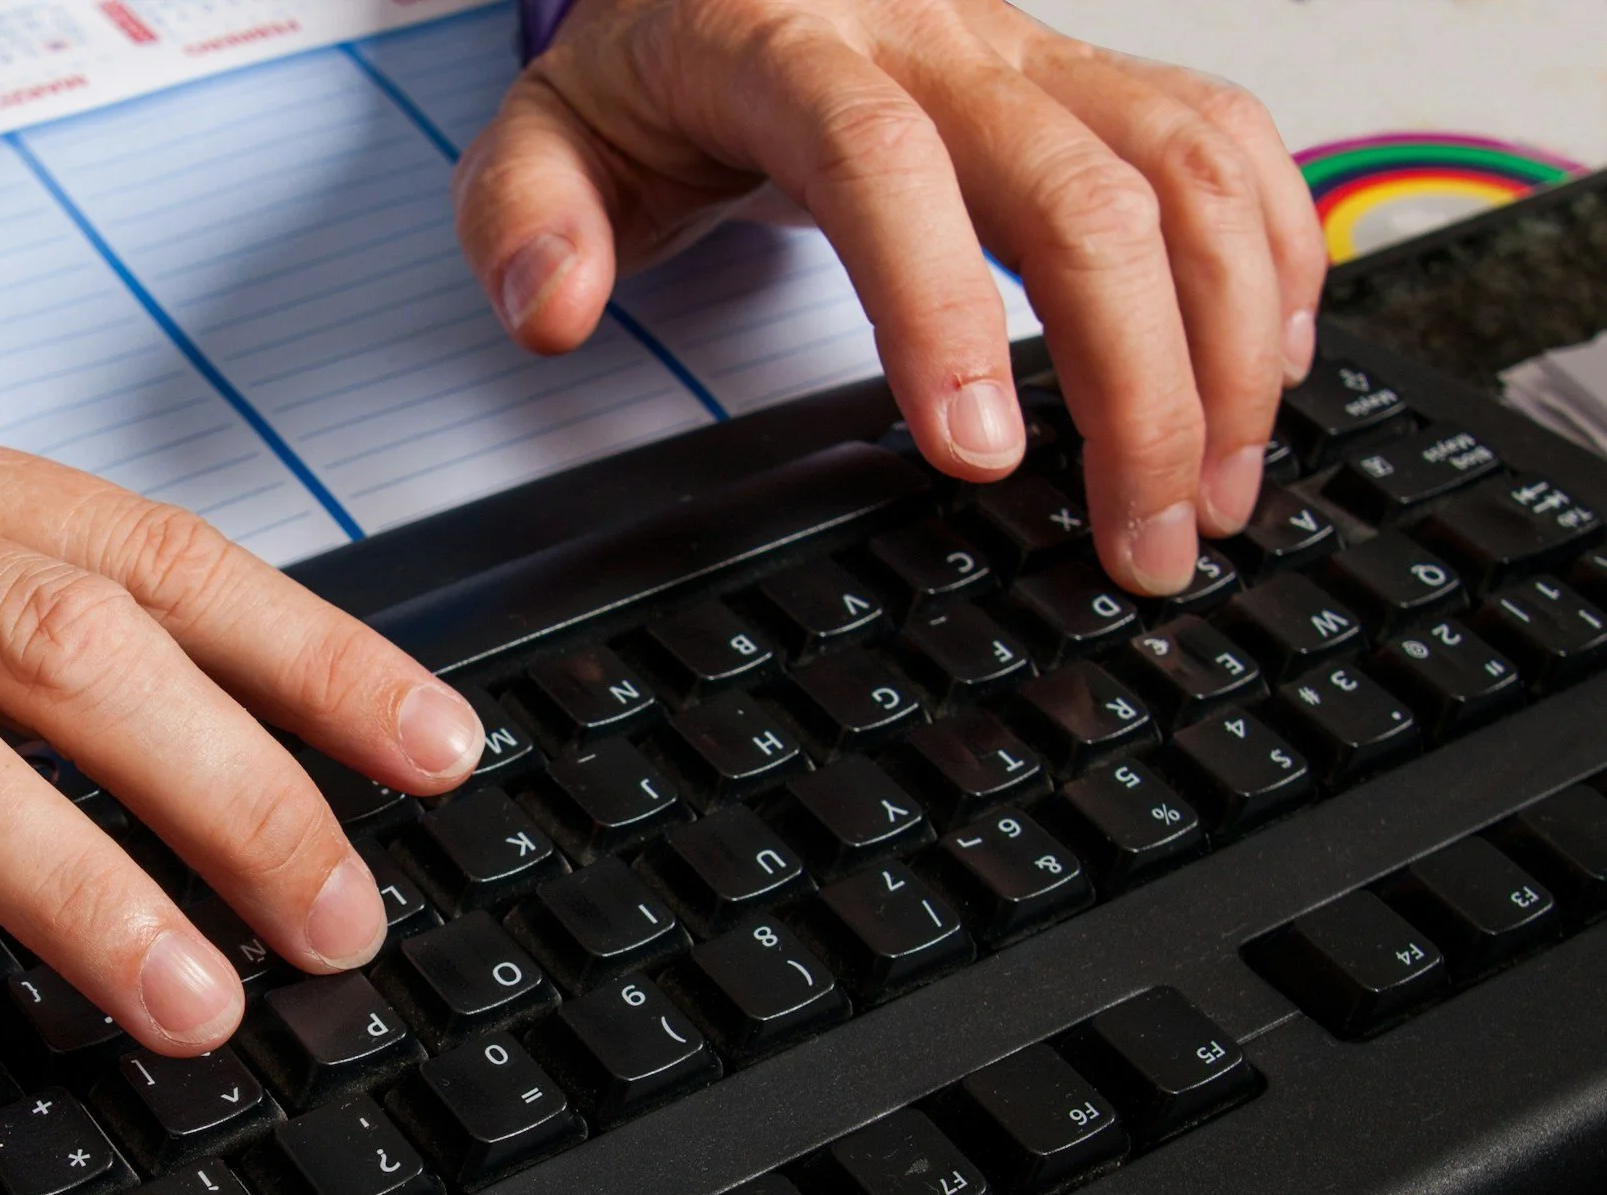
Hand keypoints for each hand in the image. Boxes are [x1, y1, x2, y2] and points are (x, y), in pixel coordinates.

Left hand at [455, 0, 1327, 594]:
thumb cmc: (651, 73)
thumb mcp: (543, 132)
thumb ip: (524, 217)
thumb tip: (553, 307)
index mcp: (788, 48)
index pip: (882, 165)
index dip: (942, 308)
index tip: (981, 455)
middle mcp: (939, 42)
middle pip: (1083, 190)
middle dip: (1139, 382)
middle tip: (1140, 542)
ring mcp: (1035, 55)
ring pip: (1189, 168)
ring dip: (1229, 340)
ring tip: (1216, 495)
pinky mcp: (1094, 80)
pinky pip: (1227, 141)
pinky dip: (1273, 256)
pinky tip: (1269, 372)